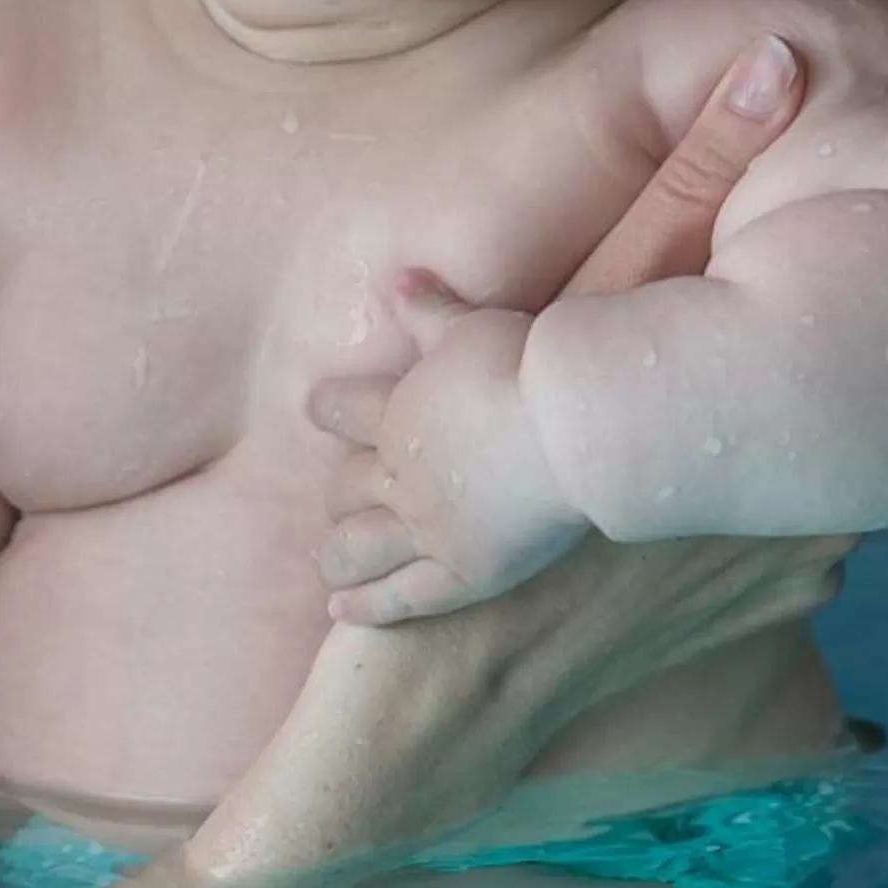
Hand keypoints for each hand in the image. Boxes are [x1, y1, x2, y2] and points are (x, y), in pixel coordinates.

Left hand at [312, 270, 586, 624]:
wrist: (570, 426)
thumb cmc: (527, 367)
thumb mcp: (472, 326)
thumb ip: (432, 308)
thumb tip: (400, 277)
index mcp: (401, 412)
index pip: (345, 410)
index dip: (328, 408)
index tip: (317, 409)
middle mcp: (402, 474)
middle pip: (348, 486)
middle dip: (339, 490)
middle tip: (337, 496)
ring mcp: (428, 528)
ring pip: (361, 546)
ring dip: (339, 552)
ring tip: (328, 561)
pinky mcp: (462, 572)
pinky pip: (403, 596)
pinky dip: (368, 604)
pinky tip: (342, 610)